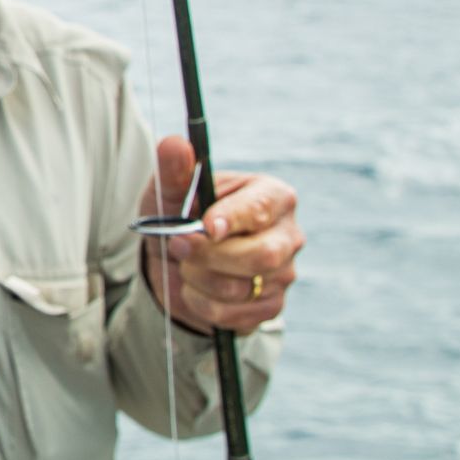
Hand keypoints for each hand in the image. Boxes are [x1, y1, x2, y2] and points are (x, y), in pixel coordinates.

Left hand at [139, 136, 301, 334]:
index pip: (262, 209)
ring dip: (198, 280)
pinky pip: (236, 316)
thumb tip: (175, 143)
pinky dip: (203, 305)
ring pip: (243, 289)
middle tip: (177, 246)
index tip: (204, 227)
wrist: (178, 264)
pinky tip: (195, 289)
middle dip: (209, 255)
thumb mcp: (171, 193)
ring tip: (185, 265)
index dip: (232, 219)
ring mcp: (284, 274)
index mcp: (273, 196)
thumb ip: (174, 170)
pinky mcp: (270, 306)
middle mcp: (289, 235)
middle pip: (261, 255)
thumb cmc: (181, 217)